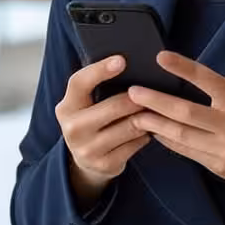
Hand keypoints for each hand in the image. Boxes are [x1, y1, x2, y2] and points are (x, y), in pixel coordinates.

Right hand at [55, 55, 151, 199]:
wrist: (86, 161)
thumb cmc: (94, 120)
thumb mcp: (88, 104)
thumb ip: (100, 87)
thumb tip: (132, 64)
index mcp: (66, 107)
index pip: (79, 83)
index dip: (100, 70)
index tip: (121, 60)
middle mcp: (72, 128)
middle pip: (115, 106)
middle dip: (138, 97)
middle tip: (156, 89)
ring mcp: (87, 149)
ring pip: (130, 125)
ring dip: (147, 116)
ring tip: (157, 108)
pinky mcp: (105, 164)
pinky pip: (136, 143)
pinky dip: (147, 134)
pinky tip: (150, 129)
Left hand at [127, 51, 224, 193]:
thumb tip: (196, 77)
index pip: (208, 80)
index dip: (183, 68)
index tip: (161, 57)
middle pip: (186, 112)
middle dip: (156, 102)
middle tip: (133, 93)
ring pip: (182, 135)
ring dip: (155, 124)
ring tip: (135, 115)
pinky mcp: (219, 166)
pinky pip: (187, 151)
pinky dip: (168, 141)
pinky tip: (155, 133)